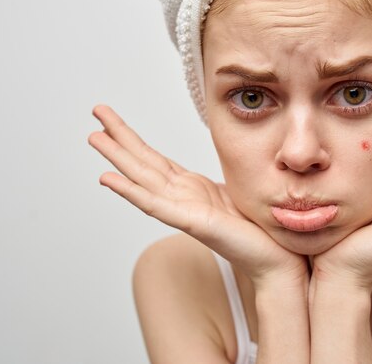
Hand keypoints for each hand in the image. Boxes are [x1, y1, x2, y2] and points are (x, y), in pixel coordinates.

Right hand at [88, 105, 307, 288]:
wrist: (278, 258)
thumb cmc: (259, 229)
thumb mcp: (236, 192)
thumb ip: (220, 182)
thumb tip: (226, 165)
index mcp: (192, 189)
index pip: (156, 160)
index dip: (134, 140)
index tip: (115, 121)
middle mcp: (183, 197)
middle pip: (144, 162)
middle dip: (119, 137)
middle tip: (96, 112)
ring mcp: (184, 210)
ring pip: (142, 179)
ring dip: (117, 158)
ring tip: (94, 137)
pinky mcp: (192, 223)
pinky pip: (155, 205)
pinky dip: (130, 191)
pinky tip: (109, 179)